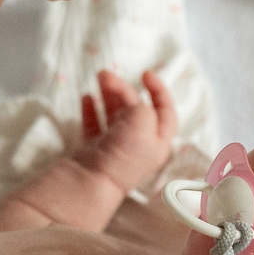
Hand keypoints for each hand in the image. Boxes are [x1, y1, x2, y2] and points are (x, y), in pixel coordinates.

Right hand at [75, 67, 177, 192]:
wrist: (92, 180)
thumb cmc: (123, 152)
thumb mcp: (143, 121)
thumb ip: (143, 106)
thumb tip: (133, 105)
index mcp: (157, 141)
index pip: (166, 112)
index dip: (159, 90)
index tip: (145, 74)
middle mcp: (139, 145)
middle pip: (135, 109)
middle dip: (123, 88)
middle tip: (106, 75)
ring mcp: (115, 148)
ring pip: (115, 115)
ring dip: (109, 94)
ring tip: (98, 78)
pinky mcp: (95, 150)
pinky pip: (95, 125)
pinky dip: (92, 110)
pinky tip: (87, 98)